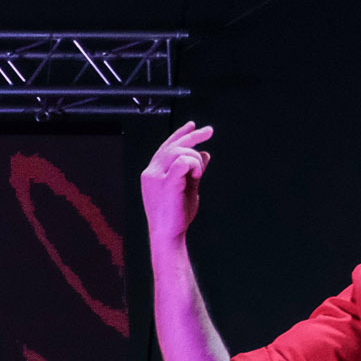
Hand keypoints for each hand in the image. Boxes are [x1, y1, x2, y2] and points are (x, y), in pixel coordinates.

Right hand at [140, 121, 212, 244]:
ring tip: (199, 173)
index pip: (165, 147)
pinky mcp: (166, 183)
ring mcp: (156, 177)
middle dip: (193, 136)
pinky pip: (183, 162)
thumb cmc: (176, 215)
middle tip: (209, 131)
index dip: (180, 134)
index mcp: (152, 173)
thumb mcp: (188, 188)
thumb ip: (194, 170)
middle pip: (173, 145)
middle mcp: (150, 172)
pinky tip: (197, 175)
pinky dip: (194, 165)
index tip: (194, 125)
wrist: (168, 234)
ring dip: (195, 158)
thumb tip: (205, 154)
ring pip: (179, 152)